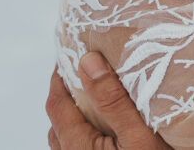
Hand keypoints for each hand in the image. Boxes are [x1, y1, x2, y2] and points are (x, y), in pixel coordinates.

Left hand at [46, 53, 168, 149]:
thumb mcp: (138, 134)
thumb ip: (112, 100)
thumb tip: (88, 62)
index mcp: (78, 146)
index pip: (56, 104)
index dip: (59, 76)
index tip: (69, 53)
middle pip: (59, 120)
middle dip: (69, 93)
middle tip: (87, 69)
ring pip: (68, 136)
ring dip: (77, 113)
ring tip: (97, 94)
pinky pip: (81, 146)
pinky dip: (87, 128)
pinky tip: (109, 124)